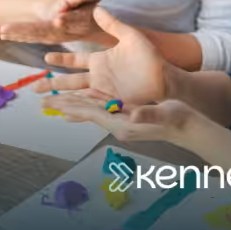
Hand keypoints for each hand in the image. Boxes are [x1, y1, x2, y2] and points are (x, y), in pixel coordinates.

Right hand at [34, 6, 167, 104]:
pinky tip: (65, 116)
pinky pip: (91, 107)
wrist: (166, 78)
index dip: (61, 58)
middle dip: (51, 84)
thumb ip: (113, 24)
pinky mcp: (111, 103)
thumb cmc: (150, 57)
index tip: (44, 55)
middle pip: (70, 82)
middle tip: (33, 88)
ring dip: (60, 100)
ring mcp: (104, 92)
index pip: (75, 60)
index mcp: (101, 61)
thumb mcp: (130, 37)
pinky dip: (77, 112)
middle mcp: (99, 77)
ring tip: (43, 105)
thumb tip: (97, 7)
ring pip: (77, 96)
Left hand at [41, 90, 197, 144]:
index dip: (71, 107)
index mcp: (123, 125)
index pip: (91, 114)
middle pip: (86, 114)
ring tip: (55, 102)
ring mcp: (121, 122)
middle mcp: (118, 125)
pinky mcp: (126, 116)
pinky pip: (102, 109)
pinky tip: (82, 101)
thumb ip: (147, 116)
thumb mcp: (164, 115)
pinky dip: (88, 104)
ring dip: (73, 105)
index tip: (52, 103)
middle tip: (42, 103)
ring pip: (91, 111)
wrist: (188, 127)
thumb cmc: (177, 119)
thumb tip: (134, 116)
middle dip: (65, 107)